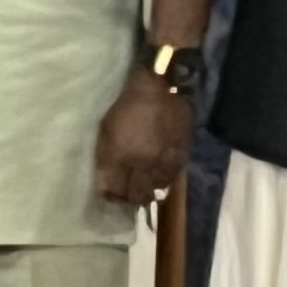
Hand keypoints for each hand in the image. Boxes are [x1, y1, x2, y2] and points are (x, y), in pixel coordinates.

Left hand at [96, 69, 191, 207]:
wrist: (159, 87)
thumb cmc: (126, 106)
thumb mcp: (106, 129)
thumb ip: (105, 158)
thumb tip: (106, 184)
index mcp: (121, 155)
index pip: (115, 190)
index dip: (112, 196)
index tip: (110, 194)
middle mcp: (144, 163)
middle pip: (137, 196)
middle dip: (130, 198)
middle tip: (127, 194)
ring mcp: (164, 160)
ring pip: (156, 190)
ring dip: (148, 190)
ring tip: (143, 185)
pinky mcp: (181, 155)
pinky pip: (171, 178)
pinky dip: (163, 180)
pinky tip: (158, 175)